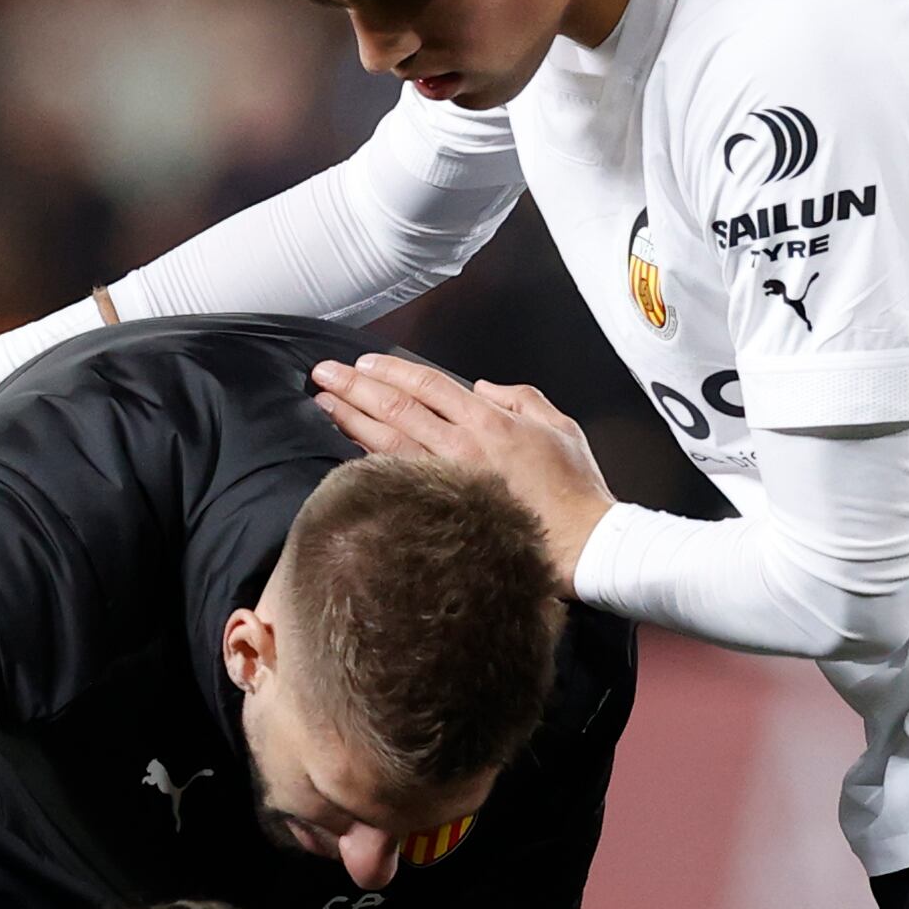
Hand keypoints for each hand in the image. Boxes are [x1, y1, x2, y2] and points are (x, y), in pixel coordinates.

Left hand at [306, 354, 610, 586]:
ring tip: (324, 404)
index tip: (363, 364)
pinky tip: (346, 452)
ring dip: (351, 420)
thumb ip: (520, 398)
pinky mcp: (445, 513)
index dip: (391, 371)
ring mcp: (450, 481)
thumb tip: (483, 387)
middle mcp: (463, 446)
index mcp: (490, 422)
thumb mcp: (559, 426)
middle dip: (356, 387)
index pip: (429, 385)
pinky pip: (398, 482)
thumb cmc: (574, 492)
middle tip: (324, 374)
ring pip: (388, 442)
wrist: (584, 544)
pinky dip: (368, 464)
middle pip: (397, 408)